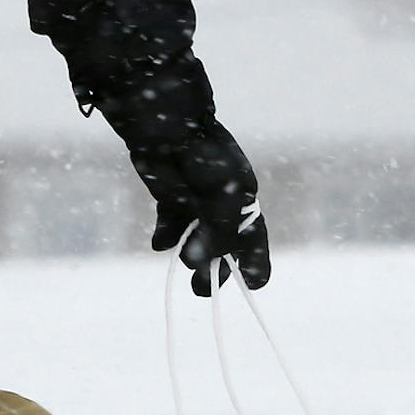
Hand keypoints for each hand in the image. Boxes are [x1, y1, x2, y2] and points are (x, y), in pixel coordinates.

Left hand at [133, 123, 270, 295]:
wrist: (168, 125)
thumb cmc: (206, 156)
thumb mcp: (223, 197)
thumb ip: (219, 232)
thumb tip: (199, 263)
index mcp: (243, 197)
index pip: (252, 236)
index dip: (254, 261)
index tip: (253, 285)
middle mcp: (221, 203)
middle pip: (222, 245)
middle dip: (215, 269)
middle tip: (202, 290)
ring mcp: (195, 202)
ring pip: (195, 239)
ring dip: (189, 255)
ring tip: (184, 266)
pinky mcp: (170, 198)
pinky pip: (170, 226)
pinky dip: (166, 237)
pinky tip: (160, 243)